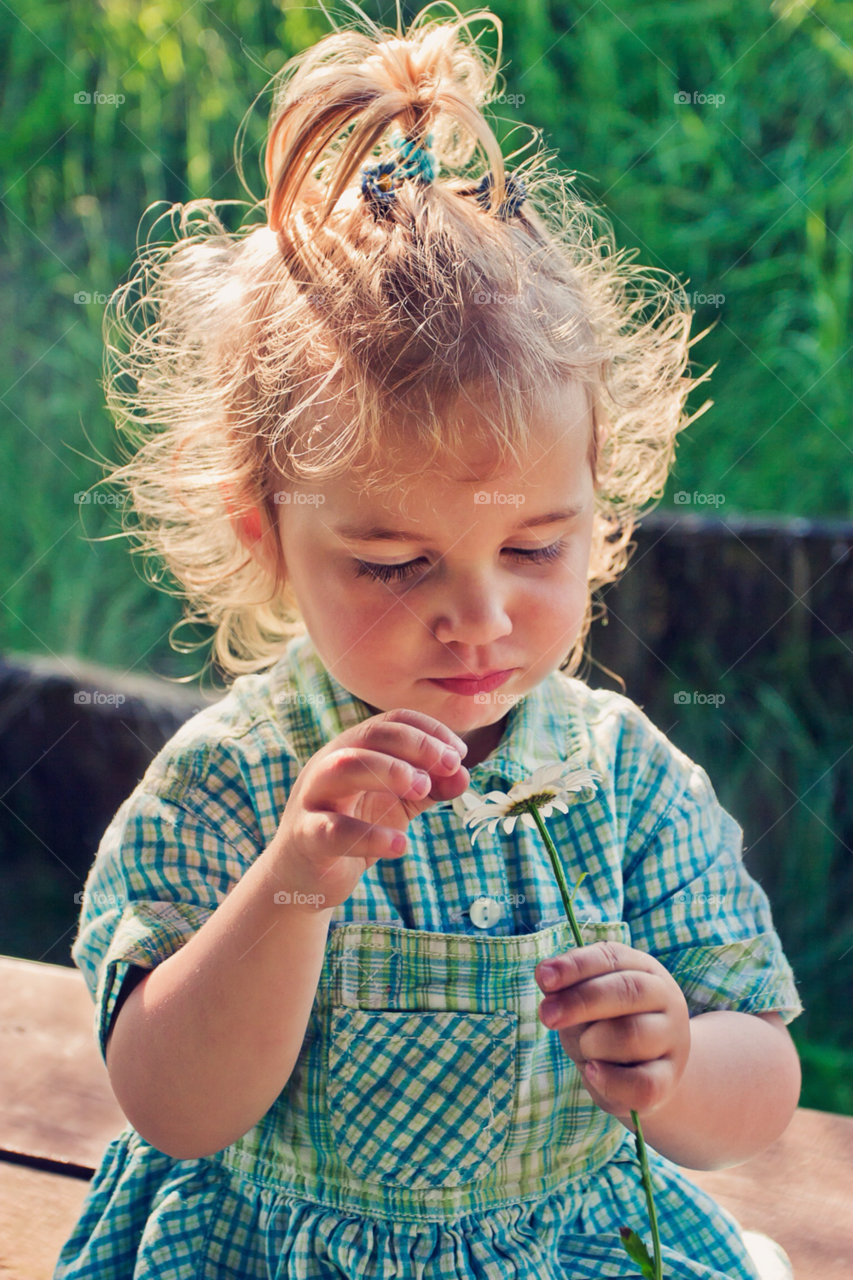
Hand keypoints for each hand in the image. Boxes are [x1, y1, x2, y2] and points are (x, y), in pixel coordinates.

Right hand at [268, 708, 469, 911]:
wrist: (303, 874)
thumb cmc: (353, 826)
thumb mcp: (399, 803)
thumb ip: (431, 788)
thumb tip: (463, 774)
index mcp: (352, 749)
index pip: (392, 721)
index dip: (430, 731)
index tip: (458, 755)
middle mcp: (329, 763)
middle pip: (371, 735)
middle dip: (417, 745)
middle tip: (449, 766)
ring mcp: (314, 797)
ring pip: (345, 767)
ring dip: (390, 771)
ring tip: (423, 790)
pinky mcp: (306, 836)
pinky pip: (334, 830)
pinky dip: (371, 836)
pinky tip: (400, 846)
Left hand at [534, 941, 690, 1120]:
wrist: (641, 1073)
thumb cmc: (605, 1027)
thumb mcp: (584, 1003)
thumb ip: (566, 988)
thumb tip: (545, 974)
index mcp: (643, 969)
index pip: (612, 958)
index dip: (576, 966)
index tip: (544, 977)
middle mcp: (665, 999)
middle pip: (628, 991)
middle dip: (580, 1002)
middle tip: (546, 1015)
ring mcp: (671, 1040)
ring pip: (631, 1035)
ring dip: (594, 1043)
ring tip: (585, 1049)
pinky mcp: (668, 1079)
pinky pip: (642, 1083)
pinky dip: (610, 1080)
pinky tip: (593, 1072)